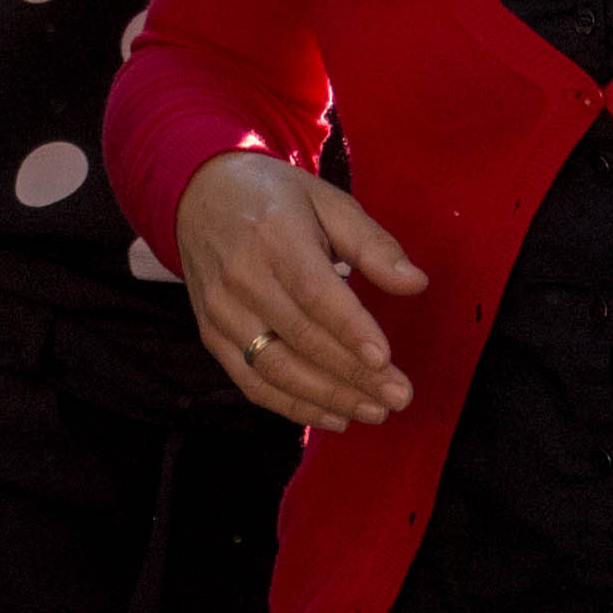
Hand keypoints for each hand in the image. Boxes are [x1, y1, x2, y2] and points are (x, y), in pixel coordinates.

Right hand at [172, 152, 425, 430]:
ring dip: (328, 397)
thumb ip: (372, 243)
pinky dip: (292, 406)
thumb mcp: (327, 201)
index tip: (386, 360)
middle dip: (353, 375)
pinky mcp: (211, 334)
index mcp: (274, 236)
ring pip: (275, 368)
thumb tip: (415, 283)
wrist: (198, 197)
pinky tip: (333, 415)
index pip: (313, 292)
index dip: (349, 329)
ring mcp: (221, 310)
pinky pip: (251, 381)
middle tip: (399, 397)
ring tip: (373, 412)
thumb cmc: (274, 199)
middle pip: (300, 337)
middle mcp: (240, 276)